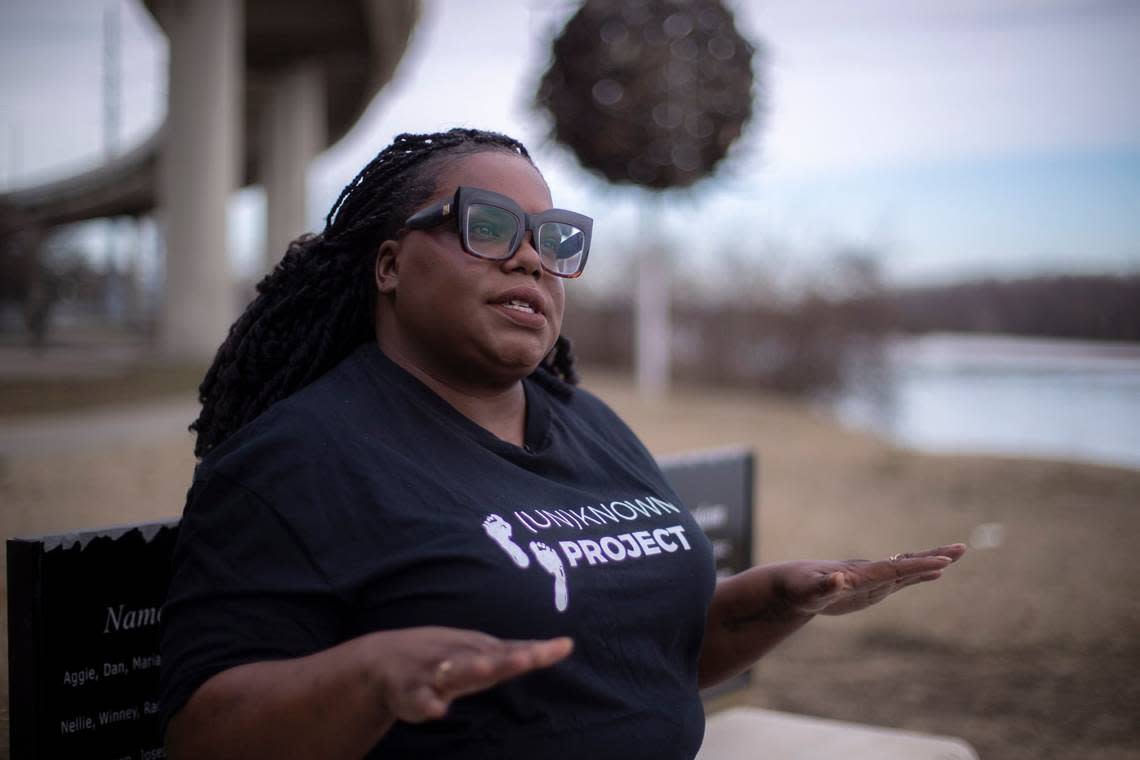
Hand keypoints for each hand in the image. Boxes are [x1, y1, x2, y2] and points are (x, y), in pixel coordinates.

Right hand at [367, 627, 572, 722]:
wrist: (383, 660)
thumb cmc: (446, 658)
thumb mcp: (482, 651)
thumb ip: (520, 651)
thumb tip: (567, 645)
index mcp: (480, 651)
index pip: (515, 650)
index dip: (539, 650)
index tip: (565, 646)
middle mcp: (461, 658)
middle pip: (489, 658)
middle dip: (509, 658)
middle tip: (529, 657)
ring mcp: (435, 672)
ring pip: (454, 671)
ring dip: (470, 668)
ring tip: (487, 667)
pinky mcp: (411, 691)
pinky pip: (420, 699)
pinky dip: (427, 704)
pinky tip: (438, 709)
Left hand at [777, 543, 966, 616]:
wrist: (790, 584)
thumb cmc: (798, 588)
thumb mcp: (808, 592)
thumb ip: (824, 587)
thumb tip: (838, 579)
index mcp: (859, 574)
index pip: (894, 569)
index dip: (918, 567)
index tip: (943, 563)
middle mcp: (869, 572)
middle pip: (906, 562)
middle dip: (933, 556)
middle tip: (961, 548)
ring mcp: (871, 578)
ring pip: (906, 568)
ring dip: (930, 562)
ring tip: (954, 557)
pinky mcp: (869, 586)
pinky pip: (900, 579)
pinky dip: (919, 575)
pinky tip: (933, 574)